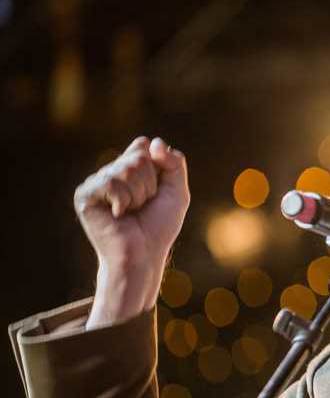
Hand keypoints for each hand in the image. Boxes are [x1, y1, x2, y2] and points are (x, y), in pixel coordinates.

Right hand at [74, 136, 189, 327]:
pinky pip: (111, 182)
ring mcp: (96, 182)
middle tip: (143, 206)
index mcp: (129, 168)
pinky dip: (123, 201)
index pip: (145, 146)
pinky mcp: (85, 194)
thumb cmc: (159, 227)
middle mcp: (111, 171)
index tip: (157, 191)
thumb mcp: (177, 191)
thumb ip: (174, 163)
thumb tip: (154, 142)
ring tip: (132, 212)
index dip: (158, 167)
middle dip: (150, 185)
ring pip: (126, 169)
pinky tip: (118, 215)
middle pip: (139, 157)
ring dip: (139, 195)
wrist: (144, 254)